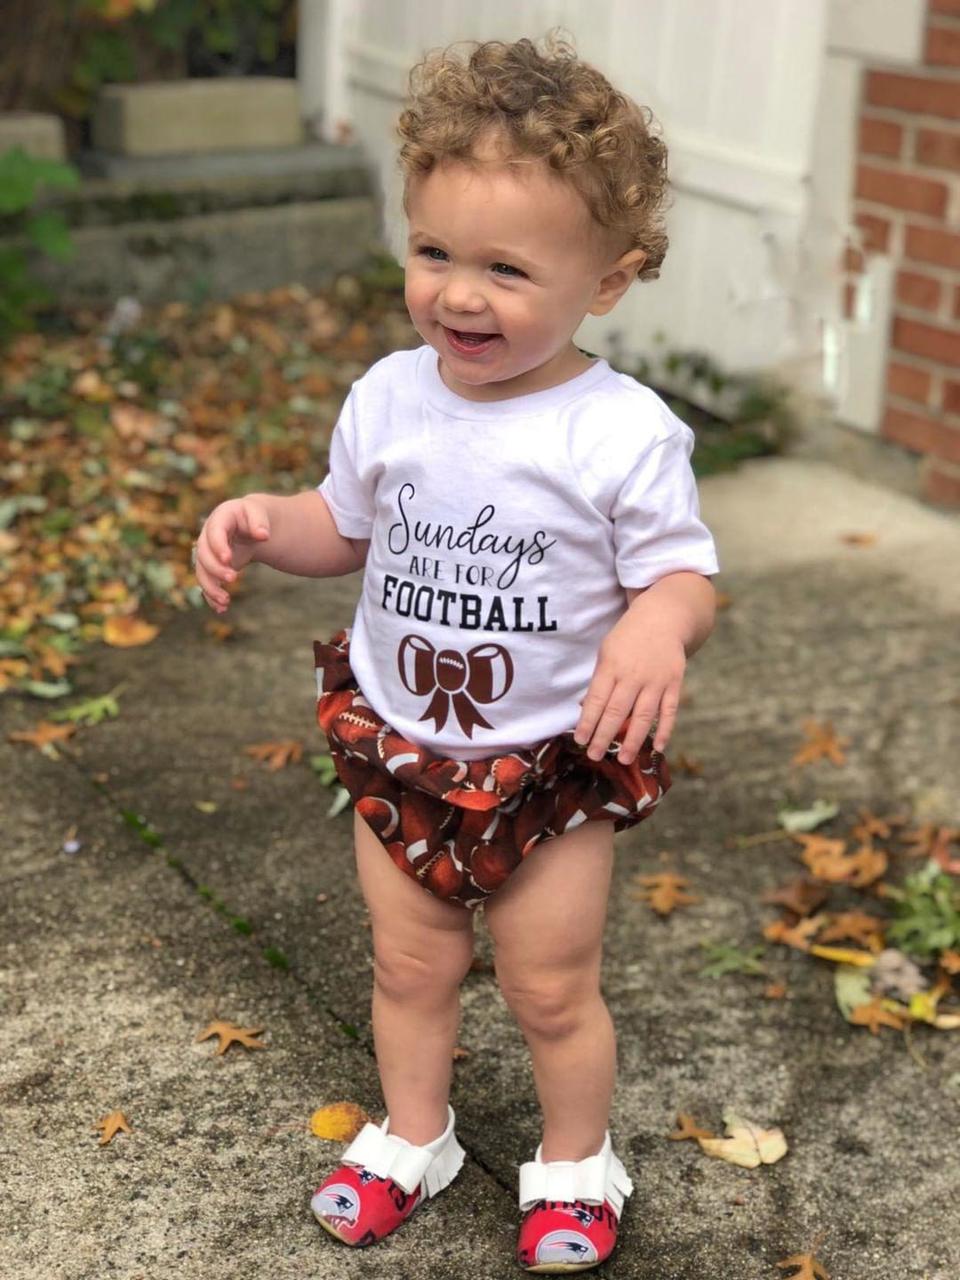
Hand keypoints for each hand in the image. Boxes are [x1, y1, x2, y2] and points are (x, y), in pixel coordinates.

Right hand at [193, 496, 270, 613]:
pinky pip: (208, 583)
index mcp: (219, 519)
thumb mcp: (258, 512)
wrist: (247, 524)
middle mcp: (207, 537)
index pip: (214, 532)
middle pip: (204, 555)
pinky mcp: (212, 568)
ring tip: (225, 601)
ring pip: (202, 572)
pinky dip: (212, 597)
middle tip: (233, 578)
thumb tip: (264, 536)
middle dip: (216, 568)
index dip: (218, 546)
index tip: (228, 560)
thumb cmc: (253, 516)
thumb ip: (260, 522)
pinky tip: (221, 609)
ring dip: (211, 588)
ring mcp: (208, 553)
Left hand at [574, 609, 686, 762]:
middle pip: (617, 711)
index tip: (581, 740)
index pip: (596, 699)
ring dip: (633, 740)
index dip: (588, 722)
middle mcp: (633, 675)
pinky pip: (669, 710)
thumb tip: (585, 709)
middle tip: (595, 756)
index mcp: (611, 666)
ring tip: (624, 760)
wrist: (663, 618)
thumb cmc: (628, 639)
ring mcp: (656, 680)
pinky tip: (657, 747)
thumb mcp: (606, 652)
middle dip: (605, 736)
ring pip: (643, 715)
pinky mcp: (674, 682)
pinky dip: (664, 730)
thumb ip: (599, 681)